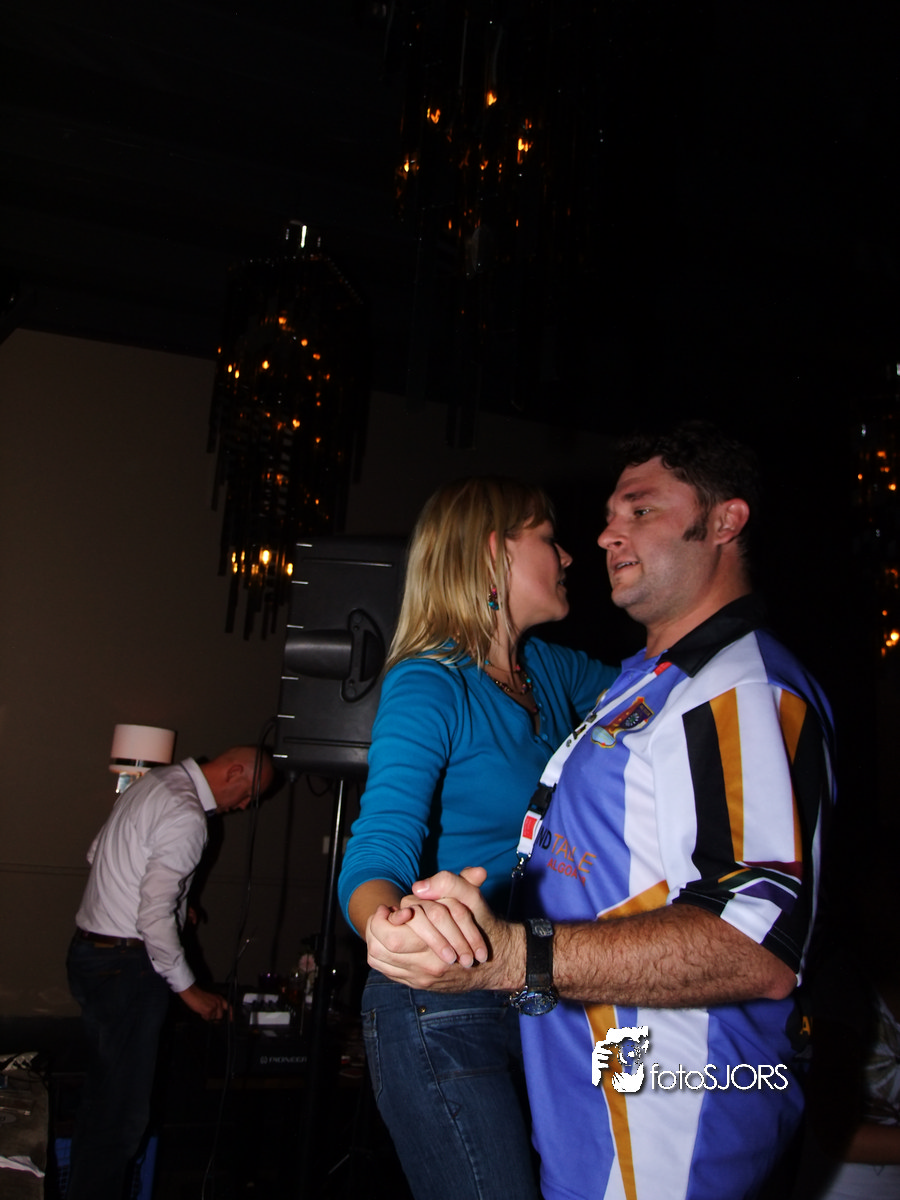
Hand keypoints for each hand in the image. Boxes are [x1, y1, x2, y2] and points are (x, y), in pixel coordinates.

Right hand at [178, 983, 230, 1020]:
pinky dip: (204, 1016)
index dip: (231, 1014)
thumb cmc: (200, 996)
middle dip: (215, 1017)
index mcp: (220, 998)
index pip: (229, 1007)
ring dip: (208, 1016)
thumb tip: (217, 1015)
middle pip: (220, 1016)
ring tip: (203, 1010)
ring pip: (213, 1018)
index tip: (232, 1020)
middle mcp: (219, 1003)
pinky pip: (207, 1018)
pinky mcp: (209, 1011)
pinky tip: (201, 1011)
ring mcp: (214, 1007)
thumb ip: (216, 1005)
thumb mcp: (211, 999)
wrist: (193, 993)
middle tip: (208, 1014)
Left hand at [369, 868, 520, 991]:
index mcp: (436, 948)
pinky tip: (390, 940)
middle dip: (378, 926)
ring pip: (380, 960)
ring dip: (377, 939)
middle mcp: (425, 968)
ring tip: (386, 923)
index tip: (395, 907)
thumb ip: (449, 884)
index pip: (393, 936)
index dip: (385, 918)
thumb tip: (418, 886)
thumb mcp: (472, 899)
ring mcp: (419, 978)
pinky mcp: (417, 984)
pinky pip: (386, 970)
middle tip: (385, 912)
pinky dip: (382, 954)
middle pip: (380, 948)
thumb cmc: (482, 926)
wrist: (495, 961)